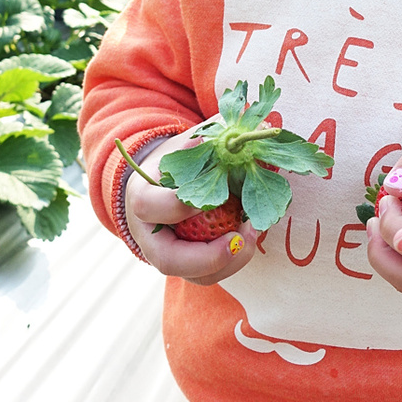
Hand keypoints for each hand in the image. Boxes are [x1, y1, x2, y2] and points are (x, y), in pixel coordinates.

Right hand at [124, 129, 256, 285]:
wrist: (162, 183)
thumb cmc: (177, 160)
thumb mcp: (189, 142)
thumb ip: (215, 135)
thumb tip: (259, 125)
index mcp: (141, 196)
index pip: (150, 206)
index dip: (178, 206)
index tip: (210, 198)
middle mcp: (148, 234)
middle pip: (167, 259)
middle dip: (206, 257)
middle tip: (238, 240)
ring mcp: (167, 254)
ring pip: (192, 275)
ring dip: (227, 263)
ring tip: (251, 236)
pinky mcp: (187, 265)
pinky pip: (209, 274)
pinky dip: (233, 261)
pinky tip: (250, 237)